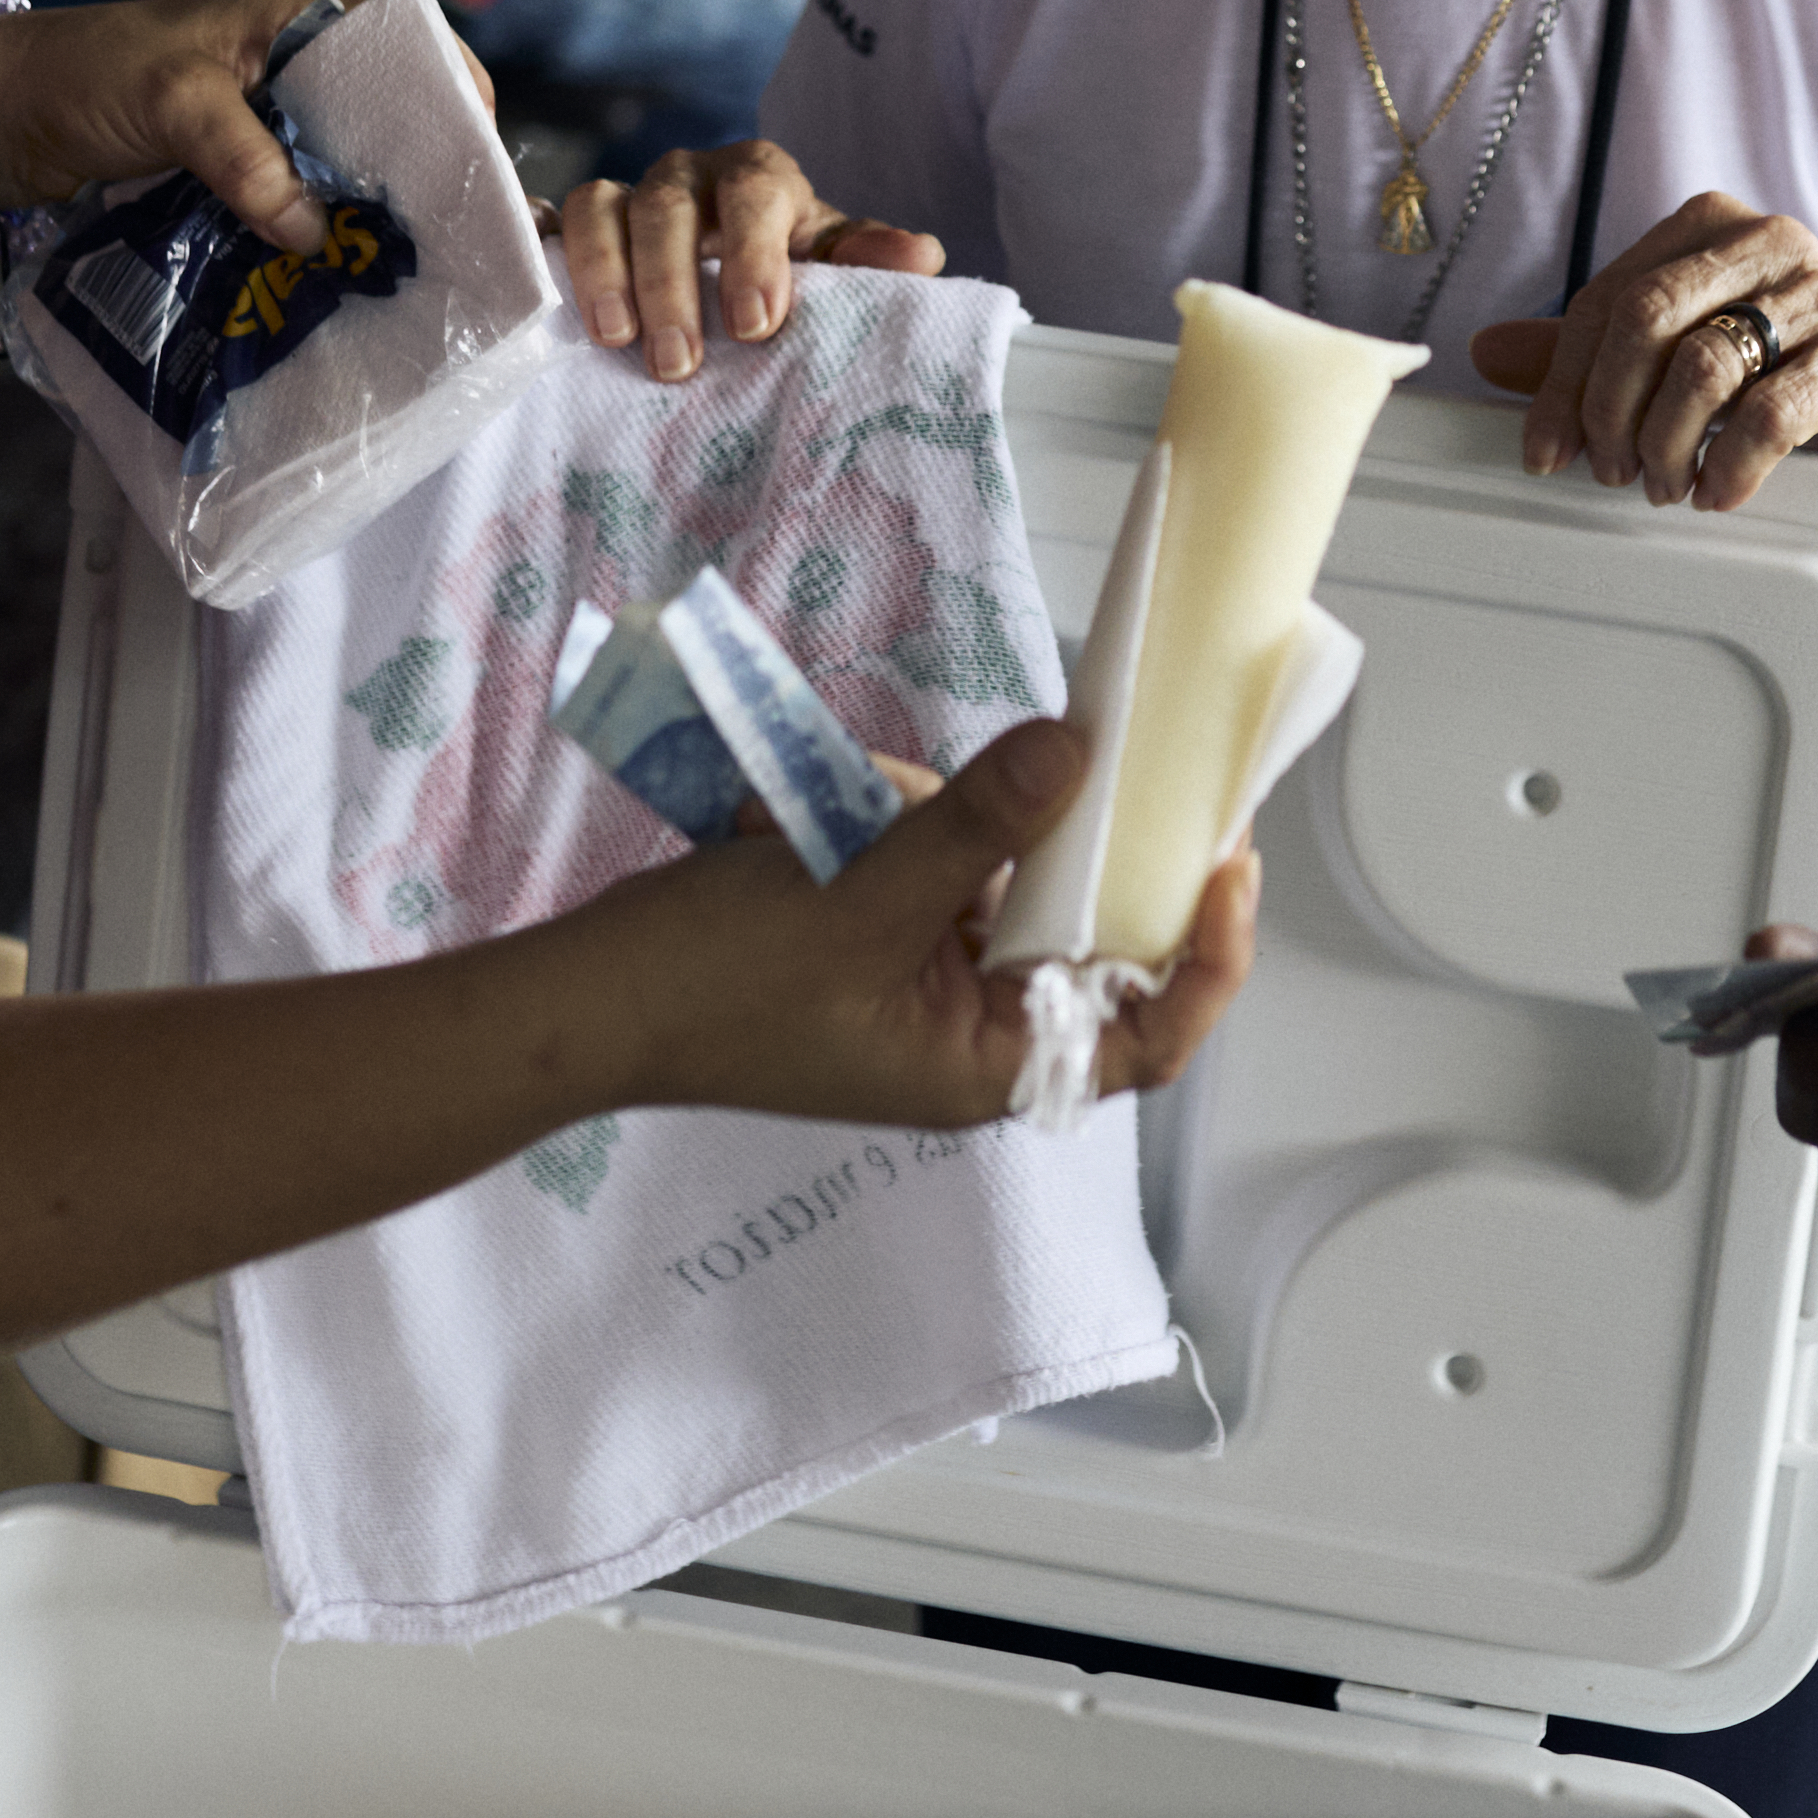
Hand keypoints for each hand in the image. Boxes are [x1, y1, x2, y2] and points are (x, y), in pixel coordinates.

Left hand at [0, 0, 432, 240]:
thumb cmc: (86, 75)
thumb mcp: (176, 103)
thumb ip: (249, 160)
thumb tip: (315, 234)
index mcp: (298, 21)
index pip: (407, 48)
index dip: (453, 100)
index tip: (478, 169)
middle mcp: (294, 69)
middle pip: (384, 121)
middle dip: (413, 176)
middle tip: (444, 243)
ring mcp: (263, 125)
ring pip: (340, 171)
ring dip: (359, 217)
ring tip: (396, 274)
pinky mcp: (232, 174)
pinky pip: (292, 205)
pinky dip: (309, 238)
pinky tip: (328, 281)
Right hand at [554, 137, 948, 379]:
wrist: (733, 264)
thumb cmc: (785, 268)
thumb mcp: (829, 261)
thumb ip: (868, 259)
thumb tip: (924, 257)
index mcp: (758, 177)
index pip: (754, 194)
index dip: (751, 254)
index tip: (756, 325)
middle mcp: (687, 176)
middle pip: (666, 206)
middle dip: (671, 283)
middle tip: (678, 364)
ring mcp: (626, 196)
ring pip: (600, 208)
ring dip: (603, 273)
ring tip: (615, 341)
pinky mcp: (577, 227)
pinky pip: (548, 225)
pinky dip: (540, 252)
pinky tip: (536, 295)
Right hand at [583, 718, 1260, 1129]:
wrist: (586, 998)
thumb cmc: (718, 985)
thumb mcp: (860, 896)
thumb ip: (976, 826)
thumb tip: (1078, 753)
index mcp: (987, 1064)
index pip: (1148, 1033)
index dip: (1206, 955)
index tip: (1231, 862)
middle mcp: (972, 1031)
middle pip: (1078, 928)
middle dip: (1046, 841)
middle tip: (1071, 753)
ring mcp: (923, 978)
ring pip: (998, 873)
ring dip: (937, 823)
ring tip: (841, 815)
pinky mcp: (878, 929)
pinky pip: (928, 858)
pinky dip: (888, 821)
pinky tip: (803, 818)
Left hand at [1469, 190, 1817, 520]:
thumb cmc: (1797, 378)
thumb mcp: (1692, 356)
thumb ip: (1599, 352)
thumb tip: (1488, 352)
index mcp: (1711, 226)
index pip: (1606, 297)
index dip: (1562, 382)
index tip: (1545, 454)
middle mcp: (1767, 240)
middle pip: (1643, 317)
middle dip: (1607, 410)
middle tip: (1607, 473)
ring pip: (1702, 365)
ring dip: (1666, 444)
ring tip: (1665, 486)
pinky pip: (1768, 414)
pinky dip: (1729, 466)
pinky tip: (1718, 493)